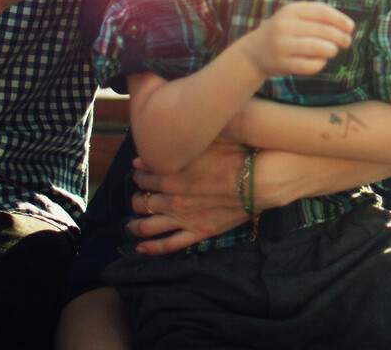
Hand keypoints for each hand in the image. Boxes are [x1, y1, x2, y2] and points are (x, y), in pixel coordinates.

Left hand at [129, 146, 247, 254]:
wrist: (259, 180)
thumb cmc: (234, 155)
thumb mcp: (205, 143)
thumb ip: (176, 146)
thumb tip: (150, 152)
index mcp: (171, 176)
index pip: (144, 177)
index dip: (139, 175)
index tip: (140, 172)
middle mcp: (172, 200)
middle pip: (143, 202)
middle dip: (137, 199)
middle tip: (139, 196)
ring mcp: (184, 219)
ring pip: (148, 226)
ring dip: (135, 225)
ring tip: (130, 225)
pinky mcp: (198, 232)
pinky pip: (169, 245)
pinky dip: (152, 248)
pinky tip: (141, 247)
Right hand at [235, 0, 353, 77]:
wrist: (254, 52)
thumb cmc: (284, 32)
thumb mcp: (295, 17)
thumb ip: (318, 16)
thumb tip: (348, 26)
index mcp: (291, 10)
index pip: (322, 12)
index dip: (340, 20)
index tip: (351, 28)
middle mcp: (284, 25)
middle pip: (322, 30)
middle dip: (340, 37)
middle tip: (346, 42)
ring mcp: (282, 45)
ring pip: (317, 48)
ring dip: (331, 50)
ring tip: (333, 50)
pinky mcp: (282, 64)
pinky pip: (309, 65)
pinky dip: (320, 64)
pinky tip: (320, 61)